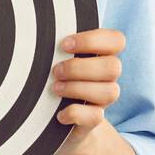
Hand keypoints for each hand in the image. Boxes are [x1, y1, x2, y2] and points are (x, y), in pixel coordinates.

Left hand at [51, 28, 124, 151]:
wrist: (52, 119)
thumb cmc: (54, 79)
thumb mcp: (56, 59)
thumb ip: (58, 47)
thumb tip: (38, 33)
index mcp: (102, 55)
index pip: (116, 40)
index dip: (93, 41)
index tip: (64, 45)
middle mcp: (107, 77)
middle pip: (113, 67)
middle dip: (79, 68)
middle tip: (55, 71)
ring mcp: (102, 100)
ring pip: (108, 92)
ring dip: (77, 88)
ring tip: (55, 88)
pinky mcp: (93, 121)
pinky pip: (95, 117)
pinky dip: (74, 113)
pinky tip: (59, 113)